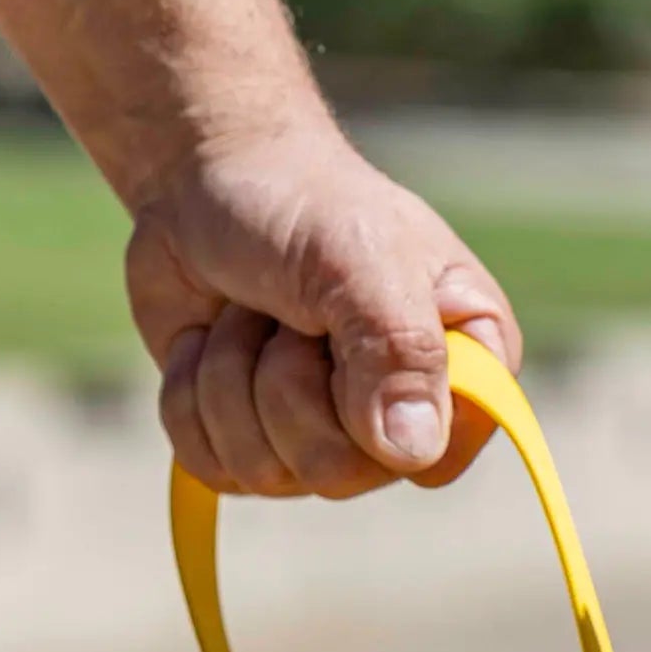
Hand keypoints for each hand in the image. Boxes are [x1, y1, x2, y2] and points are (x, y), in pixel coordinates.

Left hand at [124, 115, 521, 496]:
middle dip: (282, 381)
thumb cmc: (305, 207)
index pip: (434, 460)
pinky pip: (209, 466)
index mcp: (461, 375)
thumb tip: (411, 455)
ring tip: (250, 315)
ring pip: (262, 471)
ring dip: (230, 377)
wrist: (207, 179)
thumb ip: (401, 350)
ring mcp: (323, 440)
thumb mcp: (362, 259)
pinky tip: (210, 342)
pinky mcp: (252, 441)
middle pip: (333, 472)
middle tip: (289, 314)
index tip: (353, 341)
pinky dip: (188, 394)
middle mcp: (399, 421)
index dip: (377, 416)